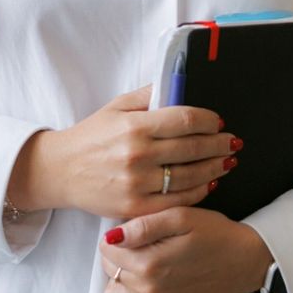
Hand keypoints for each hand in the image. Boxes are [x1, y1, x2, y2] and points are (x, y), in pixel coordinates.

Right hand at [6, 86, 239, 219]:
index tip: (217, 121)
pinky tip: (209, 182)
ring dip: (216, 167)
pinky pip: (179, 200)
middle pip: (194, 148)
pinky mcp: (136, 206)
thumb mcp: (115, 107)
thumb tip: (178, 85)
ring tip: (227, 161)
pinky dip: (199, 191)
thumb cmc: (90, 137)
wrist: (60, 171)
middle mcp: (137, 155)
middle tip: (232, 141)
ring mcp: (137, 183)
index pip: (185, 120)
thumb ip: (147, 96)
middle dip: (219, 144)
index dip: (209, 121)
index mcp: (133, 126)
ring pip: (191, 176)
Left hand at [99, 208, 273, 292]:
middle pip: (109, 271)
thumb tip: (113, 236)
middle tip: (139, 247)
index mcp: (151, 263)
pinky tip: (142, 291)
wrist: (245, 261)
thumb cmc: (214, 235)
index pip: (106, 249)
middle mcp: (150, 291)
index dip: (115, 237)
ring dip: (120, 281)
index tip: (130, 233)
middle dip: (117, 256)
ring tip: (139, 267)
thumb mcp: (181, 216)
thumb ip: (143, 225)